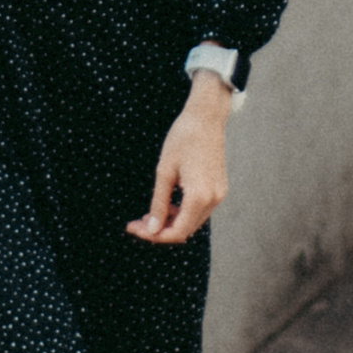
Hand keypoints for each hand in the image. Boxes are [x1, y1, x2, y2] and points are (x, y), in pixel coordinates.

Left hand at [127, 79, 231, 245]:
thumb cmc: (183, 138)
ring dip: (171, 221)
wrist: (206, 117)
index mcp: (199, 197)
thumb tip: (151, 229)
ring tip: (149, 213)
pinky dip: (182, 212)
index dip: (154, 235)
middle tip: (137, 222)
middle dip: (160, 229)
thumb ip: (158, 203)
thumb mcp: (164, 171)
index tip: (134, 228)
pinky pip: (199, 210)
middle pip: (185, 230)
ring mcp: (218, 194)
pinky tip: (167, 203)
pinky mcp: (219, 188)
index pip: (176, 232)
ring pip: (192, 221)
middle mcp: (213, 200)